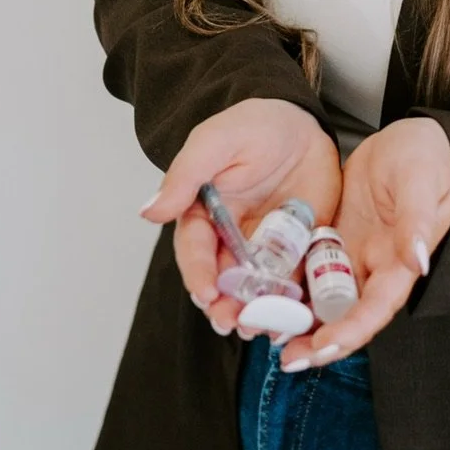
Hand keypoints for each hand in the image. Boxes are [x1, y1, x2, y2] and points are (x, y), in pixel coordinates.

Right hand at [142, 97, 340, 336]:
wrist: (301, 121)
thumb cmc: (253, 126)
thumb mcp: (216, 142)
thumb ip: (186, 176)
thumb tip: (149, 212)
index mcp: (205, 214)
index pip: (196, 250)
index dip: (199, 273)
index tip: (206, 293)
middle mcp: (232, 237)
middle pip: (225, 279)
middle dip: (225, 305)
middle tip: (232, 323)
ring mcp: (267, 246)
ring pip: (258, 287)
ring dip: (258, 310)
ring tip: (263, 328)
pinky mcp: (299, 247)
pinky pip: (297, 277)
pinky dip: (296, 299)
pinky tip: (299, 315)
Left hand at [278, 115, 449, 369]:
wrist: (407, 138)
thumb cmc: (423, 157)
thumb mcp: (421, 182)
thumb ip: (418, 220)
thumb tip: (416, 262)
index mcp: (399, 261)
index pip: (377, 307)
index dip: (351, 330)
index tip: (323, 345)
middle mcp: (374, 267)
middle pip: (347, 316)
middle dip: (320, 342)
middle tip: (288, 359)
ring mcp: (351, 255)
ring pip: (323, 300)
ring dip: (298, 322)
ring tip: (265, 335)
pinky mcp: (332, 240)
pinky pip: (308, 271)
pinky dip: (288, 288)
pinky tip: (261, 298)